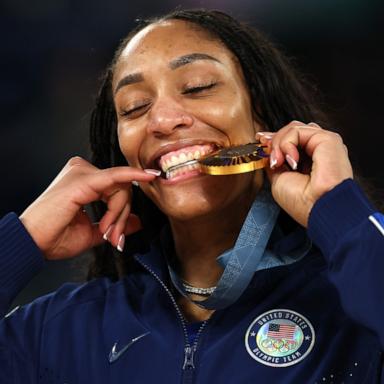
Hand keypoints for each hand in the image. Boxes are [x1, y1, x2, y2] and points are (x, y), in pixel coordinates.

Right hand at [19, 156, 157, 259]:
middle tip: (114, 237)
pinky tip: (150, 177)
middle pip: (121, 187)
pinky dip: (135, 177)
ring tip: (107, 233)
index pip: (115, 189)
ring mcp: (82, 172)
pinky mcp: (85, 179)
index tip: (123, 230)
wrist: (34, 243)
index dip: (121, 212)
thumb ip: (115, 224)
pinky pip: (118, 176)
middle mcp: (82, 171)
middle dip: (122, 215)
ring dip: (119, 213)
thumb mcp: (94, 232)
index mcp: (83, 181)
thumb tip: (137, 222)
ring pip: (121, 187)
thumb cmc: (56, 237)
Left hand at [256, 121, 352, 226]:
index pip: (292, 140)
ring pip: (293, 129)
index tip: (260, 140)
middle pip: (293, 131)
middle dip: (275, 139)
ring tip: (279, 162)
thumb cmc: (303, 202)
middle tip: (270, 156)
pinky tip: (291, 160)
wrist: (318, 208)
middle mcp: (319, 151)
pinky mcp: (328, 139)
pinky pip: (298, 131)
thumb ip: (275, 161)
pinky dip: (287, 143)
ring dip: (279, 144)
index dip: (274, 138)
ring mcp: (324, 144)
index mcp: (310, 161)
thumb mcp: (279, 179)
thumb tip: (267, 148)